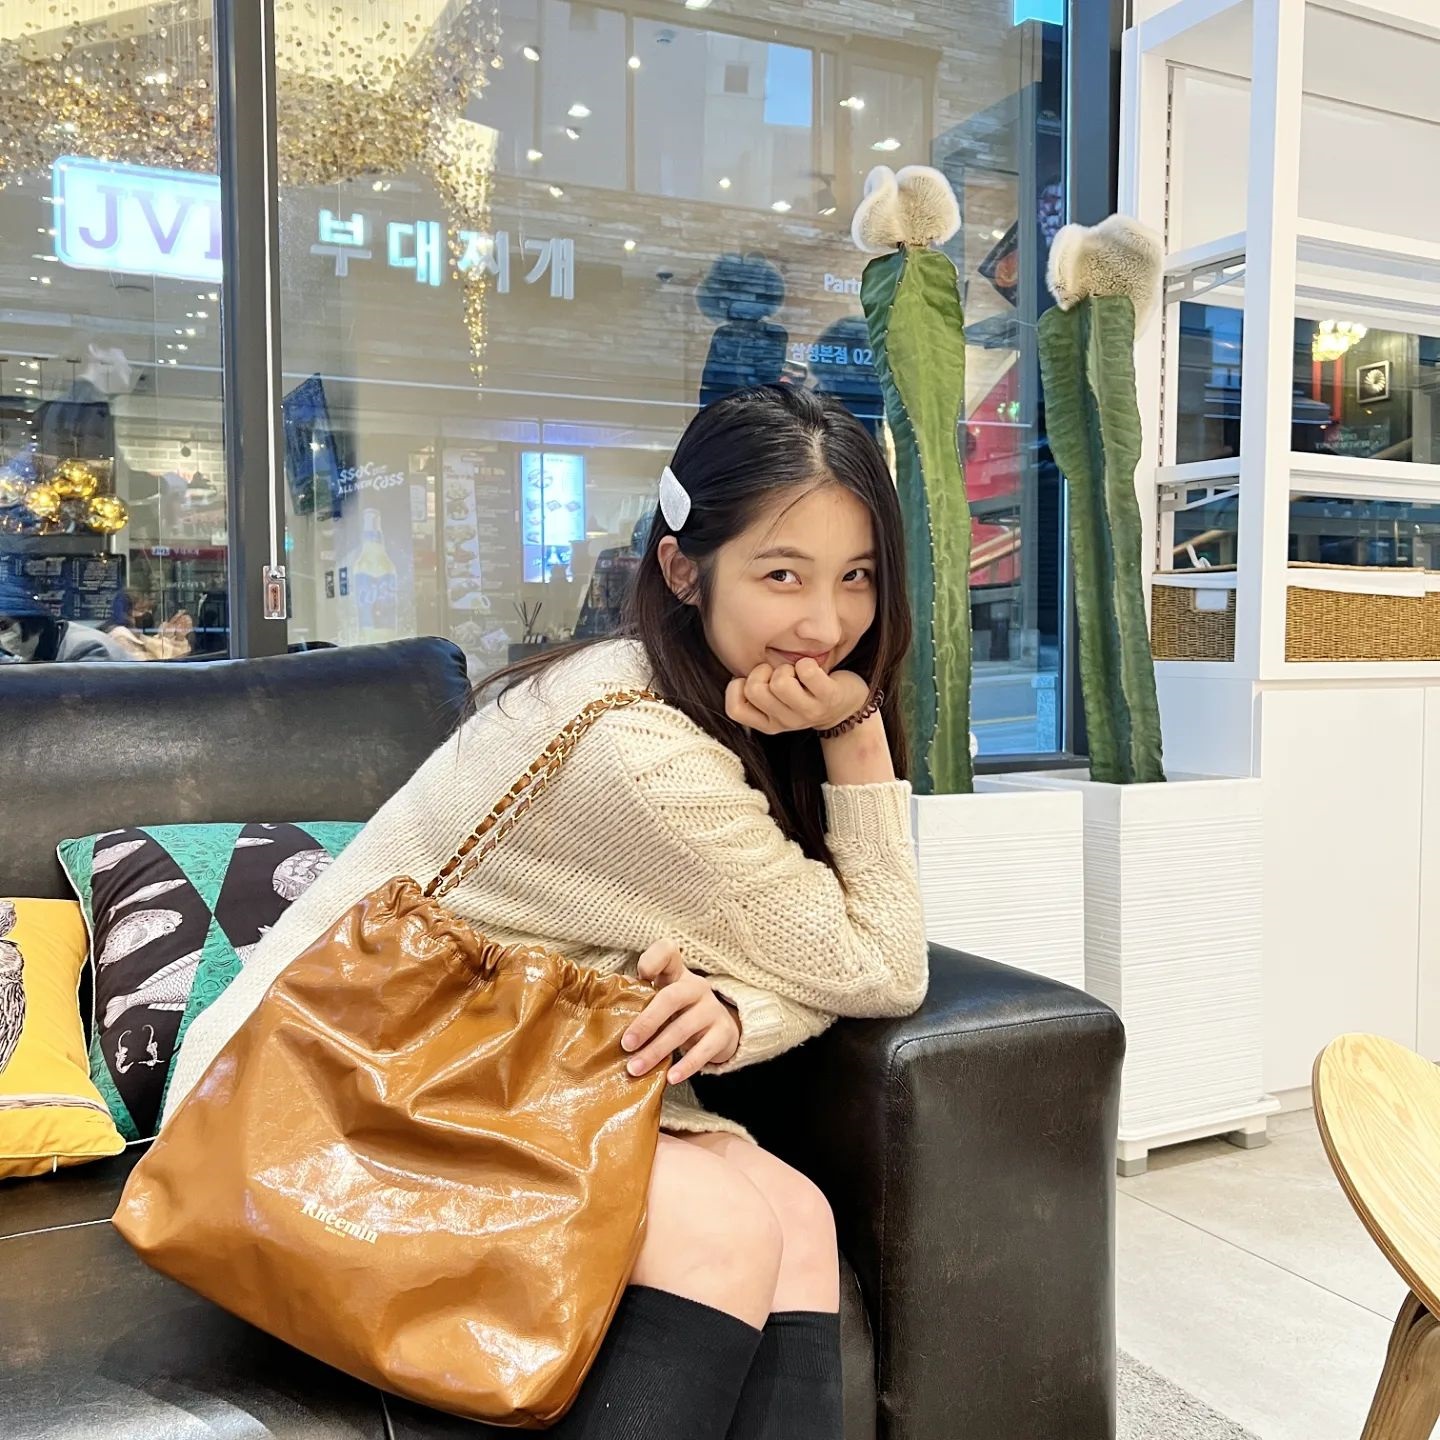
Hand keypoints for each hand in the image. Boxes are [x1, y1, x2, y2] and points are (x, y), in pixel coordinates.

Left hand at [622, 939, 739, 1084]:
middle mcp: (696, 987)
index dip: (653, 959)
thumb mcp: (664, 1000)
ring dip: (656, 1050)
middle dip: (646, 1022)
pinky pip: (704, 1051)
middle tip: (626, 1044)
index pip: (668, 953)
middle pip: (671, 997)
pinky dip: (686, 1066)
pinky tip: (670, 1078)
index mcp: (677, 974)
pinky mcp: (724, 1033)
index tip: (640, 975)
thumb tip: (606, 1016)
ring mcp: (712, 1010)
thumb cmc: (680, 1012)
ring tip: (635, 1068)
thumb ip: (642, 1000)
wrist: (721, 1029)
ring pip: (683, 1029)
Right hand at [725, 660, 870, 735]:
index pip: (735, 709)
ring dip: (786, 667)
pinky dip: (807, 663)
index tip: (756, 680)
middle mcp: (786, 722)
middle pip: (755, 689)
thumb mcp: (776, 702)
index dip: (738, 687)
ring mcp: (808, 712)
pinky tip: (812, 669)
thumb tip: (736, 673)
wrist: (847, 707)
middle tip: (779, 673)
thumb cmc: (804, 695)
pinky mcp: (829, 697)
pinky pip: (807, 671)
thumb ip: (756, 692)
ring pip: (779, 682)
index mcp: (768, 724)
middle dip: (763, 670)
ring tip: (796, 673)